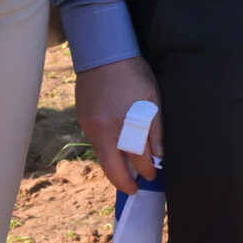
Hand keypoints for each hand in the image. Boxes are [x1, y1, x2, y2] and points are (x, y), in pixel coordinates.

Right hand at [74, 56, 161, 193]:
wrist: (104, 54)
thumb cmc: (134, 74)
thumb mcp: (153, 99)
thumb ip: (155, 129)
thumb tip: (159, 155)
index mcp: (124, 126)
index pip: (138, 159)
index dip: (147, 170)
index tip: (154, 176)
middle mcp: (104, 131)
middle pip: (113, 168)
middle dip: (125, 182)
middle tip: (136, 188)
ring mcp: (90, 127)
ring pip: (102, 157)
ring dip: (115, 167)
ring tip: (128, 172)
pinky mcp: (83, 121)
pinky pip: (96, 143)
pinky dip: (107, 151)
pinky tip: (116, 151)